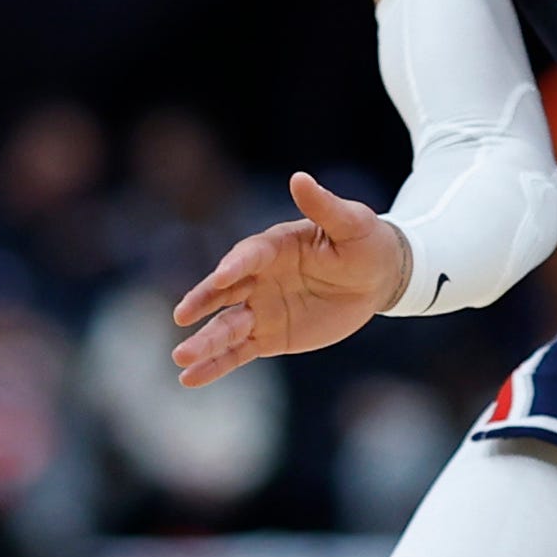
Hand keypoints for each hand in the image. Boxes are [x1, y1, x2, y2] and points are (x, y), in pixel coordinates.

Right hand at [169, 173, 408, 383]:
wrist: (376, 277)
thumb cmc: (363, 242)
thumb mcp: (350, 222)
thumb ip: (323, 206)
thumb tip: (299, 178)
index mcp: (272, 247)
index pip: (249, 256)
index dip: (236, 265)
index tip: (223, 276)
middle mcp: (257, 278)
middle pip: (223, 292)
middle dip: (202, 303)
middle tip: (181, 316)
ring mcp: (259, 309)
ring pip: (226, 327)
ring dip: (204, 342)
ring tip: (180, 358)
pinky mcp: (267, 337)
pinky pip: (237, 353)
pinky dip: (214, 366)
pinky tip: (190, 378)